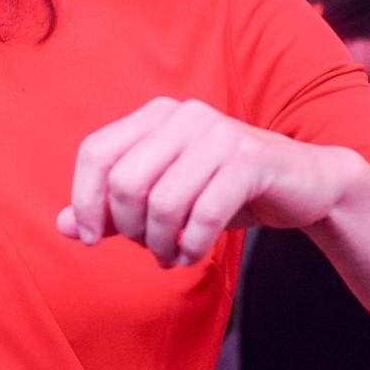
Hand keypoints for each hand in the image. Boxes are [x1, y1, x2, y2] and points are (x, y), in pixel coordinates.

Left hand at [57, 97, 353, 267]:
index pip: (96, 152)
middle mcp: (185, 115)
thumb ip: (113, 208)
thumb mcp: (165, 197)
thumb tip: (63, 225)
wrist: (305, 186)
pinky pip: (204, 214)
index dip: (84, 200)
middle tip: (145, 247)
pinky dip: (191, 246)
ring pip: (163, 202)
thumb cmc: (225, 190)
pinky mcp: (250, 160)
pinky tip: (192, 255)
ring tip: (170, 255)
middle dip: (127, 228)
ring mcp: (219, 134)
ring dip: (160, 243)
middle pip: (126, 181)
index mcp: (156, 115)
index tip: (91, 238)